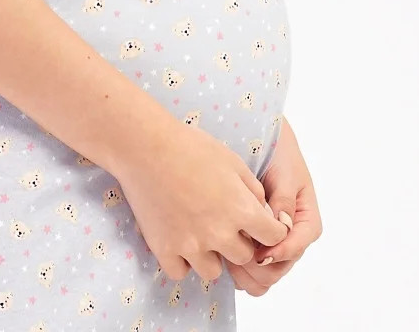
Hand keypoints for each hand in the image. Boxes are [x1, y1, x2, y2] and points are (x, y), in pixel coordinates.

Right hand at [115, 107, 289, 283]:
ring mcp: (191, 245)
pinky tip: (178, 239)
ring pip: (213, 272)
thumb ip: (252, 189)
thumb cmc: (189, 146)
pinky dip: (181, 260)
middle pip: (244, 257)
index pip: (274, 236)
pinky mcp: (165, 249)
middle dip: (239, 242)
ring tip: (199, 233)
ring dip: (211, 256)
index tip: (257, 223)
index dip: (269, 228)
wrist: (144, 146)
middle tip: (223, 223)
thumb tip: (262, 211)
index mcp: (240, 208)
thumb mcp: (231, 160)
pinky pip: (181, 273)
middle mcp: (220, 233)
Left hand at [225, 115, 322, 295]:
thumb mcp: (285, 174)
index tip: (260, 252)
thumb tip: (282, 227)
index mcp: (306, 220)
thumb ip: (283, 200)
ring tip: (228, 260)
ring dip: (249, 274)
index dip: (281, 252)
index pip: (299, 245)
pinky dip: (241, 273)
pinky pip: (253, 272)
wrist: (264, 144)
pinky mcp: (258, 247)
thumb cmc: (278, 156)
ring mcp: (276, 244)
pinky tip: (225, 260)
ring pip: (268, 275)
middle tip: (237, 258)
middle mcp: (293, 238)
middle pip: (282, 267)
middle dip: (261, 269)